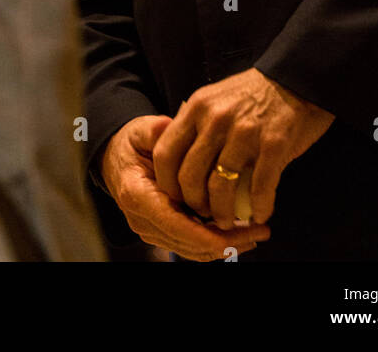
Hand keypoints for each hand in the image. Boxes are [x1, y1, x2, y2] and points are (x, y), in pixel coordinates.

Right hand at [100, 114, 270, 261]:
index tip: (237, 233)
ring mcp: (151, 229)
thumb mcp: (142, 130)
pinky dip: (216, 242)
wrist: (117, 158)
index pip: (174, 224)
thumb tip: (168, 127)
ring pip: (193, 250)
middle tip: (260, 232)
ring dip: (226, 245)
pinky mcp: (161, 232)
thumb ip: (155, 130)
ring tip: (256, 233)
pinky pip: (192, 244)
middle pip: (189, 243)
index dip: (206, 234)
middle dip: (227, 243)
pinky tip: (239, 233)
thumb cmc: (133, 142)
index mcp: (137, 194)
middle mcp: (142, 219)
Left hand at [152, 68, 334, 230]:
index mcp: (197, 107)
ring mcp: (245, 132)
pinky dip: (259, 207)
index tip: (177, 198)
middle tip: (203, 214)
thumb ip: (196, 128)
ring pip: (220, 187)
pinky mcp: (274, 144)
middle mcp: (216, 119)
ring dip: (223, 213)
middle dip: (194, 204)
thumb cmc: (252, 95)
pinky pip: (259, 187)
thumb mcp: (214, 100)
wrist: (295, 79)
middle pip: (189, 176)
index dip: (167, 184)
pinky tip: (260, 214)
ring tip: (227, 222)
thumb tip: (179, 169)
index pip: (166, 153)